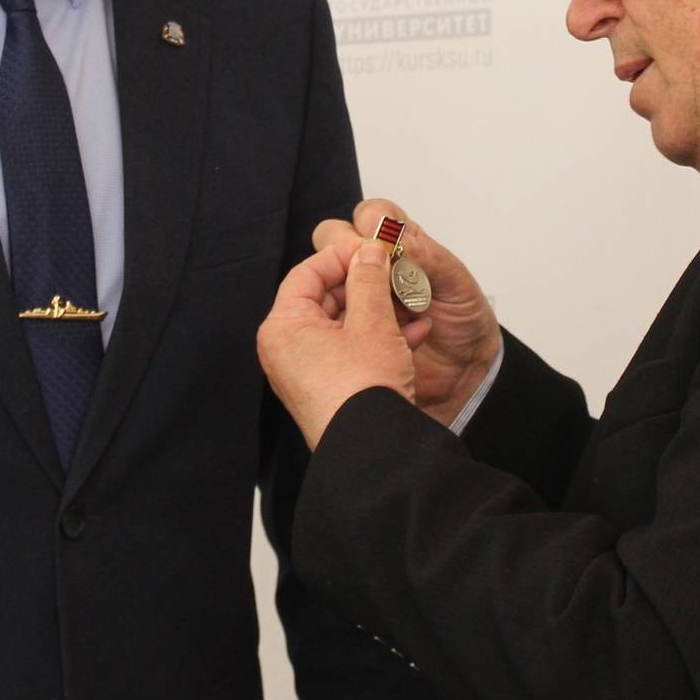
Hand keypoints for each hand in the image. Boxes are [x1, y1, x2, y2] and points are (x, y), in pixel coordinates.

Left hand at [258, 233, 415, 447]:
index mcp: (283, 328)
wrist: (374, 451)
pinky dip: (379, 339)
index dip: (342, 256)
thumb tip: (368, 252)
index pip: (307, 274)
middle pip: (325, 299)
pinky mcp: (329, 389)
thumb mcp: (372, 323)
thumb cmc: (364, 390)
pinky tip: (416, 333)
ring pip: (344, 326)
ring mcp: (306, 372)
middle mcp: (287, 349)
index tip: (372, 249)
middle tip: (394, 272)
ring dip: (380, 312)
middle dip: (366, 285)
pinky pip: (351, 351)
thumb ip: (369, 280)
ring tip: (411, 302)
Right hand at [312, 201, 500, 425]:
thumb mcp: (456, 283)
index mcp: (403, 243)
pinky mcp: (350, 326)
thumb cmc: (465, 320)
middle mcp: (375, 265)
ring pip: (325, 276)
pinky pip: (332, 316)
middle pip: (334, 238)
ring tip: (384, 313)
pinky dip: (352, 323)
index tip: (381, 246)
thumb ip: (427, 257)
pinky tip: (384, 336)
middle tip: (372, 280)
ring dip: (348, 291)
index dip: (369, 225)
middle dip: (346, 254)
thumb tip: (394, 239)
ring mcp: (359, 296)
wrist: (466, 371)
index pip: (371, 215)